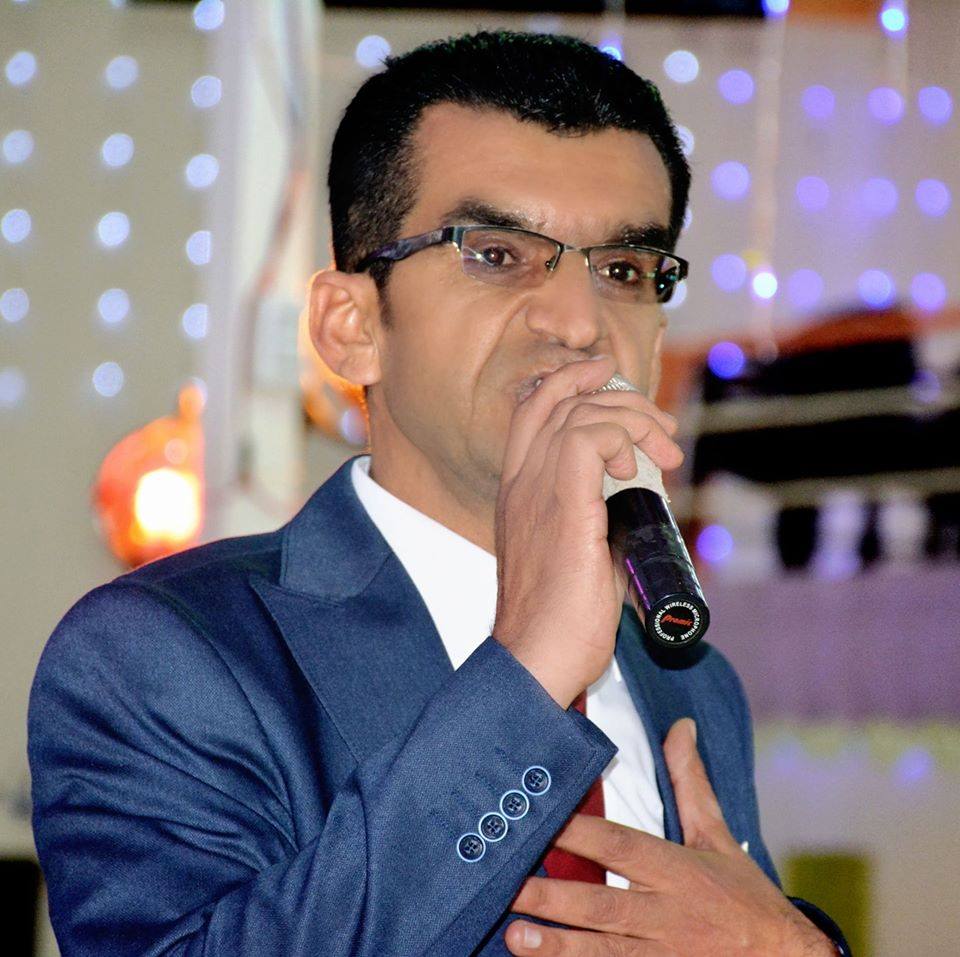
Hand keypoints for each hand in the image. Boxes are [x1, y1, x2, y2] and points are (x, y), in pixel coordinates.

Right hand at [492, 354, 682, 707]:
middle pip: (560, 399)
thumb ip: (600, 519)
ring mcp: (536, 491)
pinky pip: (587, 438)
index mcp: (518, 490)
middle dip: (619, 396)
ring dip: (633, 420)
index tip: (611, 376)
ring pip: (581, 413)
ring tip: (665, 451)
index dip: (572, 380)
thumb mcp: (580, 555)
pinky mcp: (562, 507)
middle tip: (662, 428)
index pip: (534, 410)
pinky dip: (620, 439)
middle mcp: (521, 482)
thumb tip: (641, 504)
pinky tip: (637, 468)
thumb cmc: (559, 619)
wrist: (538, 656)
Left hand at [506, 719, 834, 955]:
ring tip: (515, 937)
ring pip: (603, 951)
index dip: (579, 832)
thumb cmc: (746, 900)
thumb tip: (681, 726)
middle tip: (507, 885)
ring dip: (558, 946)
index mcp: (675, 871)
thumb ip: (691, 783)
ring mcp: (661, 955)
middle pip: (603, 903)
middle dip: (554, 897)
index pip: (620, 845)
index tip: (540, 818)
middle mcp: (665, 914)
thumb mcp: (720, 838)